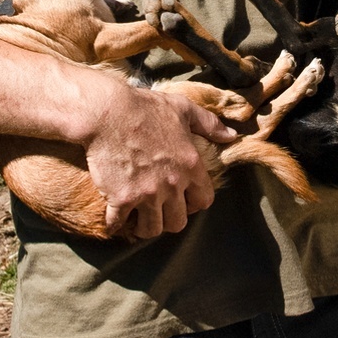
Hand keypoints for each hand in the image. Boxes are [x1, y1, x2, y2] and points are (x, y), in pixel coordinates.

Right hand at [83, 81, 236, 240]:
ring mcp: (147, 194)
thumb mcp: (182, 109)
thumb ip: (209, 124)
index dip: (193, 203)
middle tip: (158, 210)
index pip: (204, 201)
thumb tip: (231, 135)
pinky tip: (113, 218)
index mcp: (190, 165)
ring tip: (137, 218)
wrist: (106, 112)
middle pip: (178, 222)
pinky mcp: (121, 199)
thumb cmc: (144, 108)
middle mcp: (172, 184)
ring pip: (152, 230)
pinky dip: (115, 224)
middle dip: (168, 218)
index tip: (182, 199)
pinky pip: (119, 224)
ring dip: (144, 226)